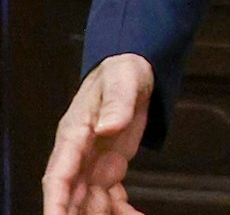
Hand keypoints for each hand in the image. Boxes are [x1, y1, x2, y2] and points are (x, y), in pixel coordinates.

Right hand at [44, 54, 153, 214]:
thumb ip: (117, 102)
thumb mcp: (122, 80)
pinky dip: (122, 212)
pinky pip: (112, 197)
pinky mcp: (110, 167)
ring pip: (90, 202)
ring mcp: (93, 164)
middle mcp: (78, 156)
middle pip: (71, 197)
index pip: (58, 176)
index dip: (55, 202)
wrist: (132, 71)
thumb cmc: (121, 73)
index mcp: (74, 136)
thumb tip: (108, 126)